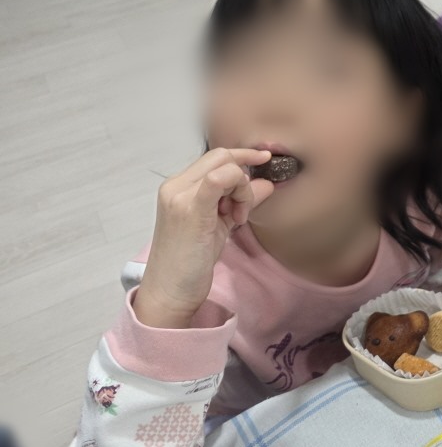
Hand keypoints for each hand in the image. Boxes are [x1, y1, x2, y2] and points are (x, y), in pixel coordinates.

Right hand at [135, 148, 275, 327]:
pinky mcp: (189, 208)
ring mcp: (179, 195)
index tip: (265, 161)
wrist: (170, 290)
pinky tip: (236, 217)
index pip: (215, 157)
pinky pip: (219, 179)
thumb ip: (238, 201)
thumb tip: (266, 184)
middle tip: (243, 207)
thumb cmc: (192, 260)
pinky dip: (238, 192)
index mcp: (178, 186)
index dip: (243, 157)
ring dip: (242, 190)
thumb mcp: (220, 224)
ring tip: (236, 218)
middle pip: (221, 157)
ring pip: (225, 166)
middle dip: (244, 175)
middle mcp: (175, 186)